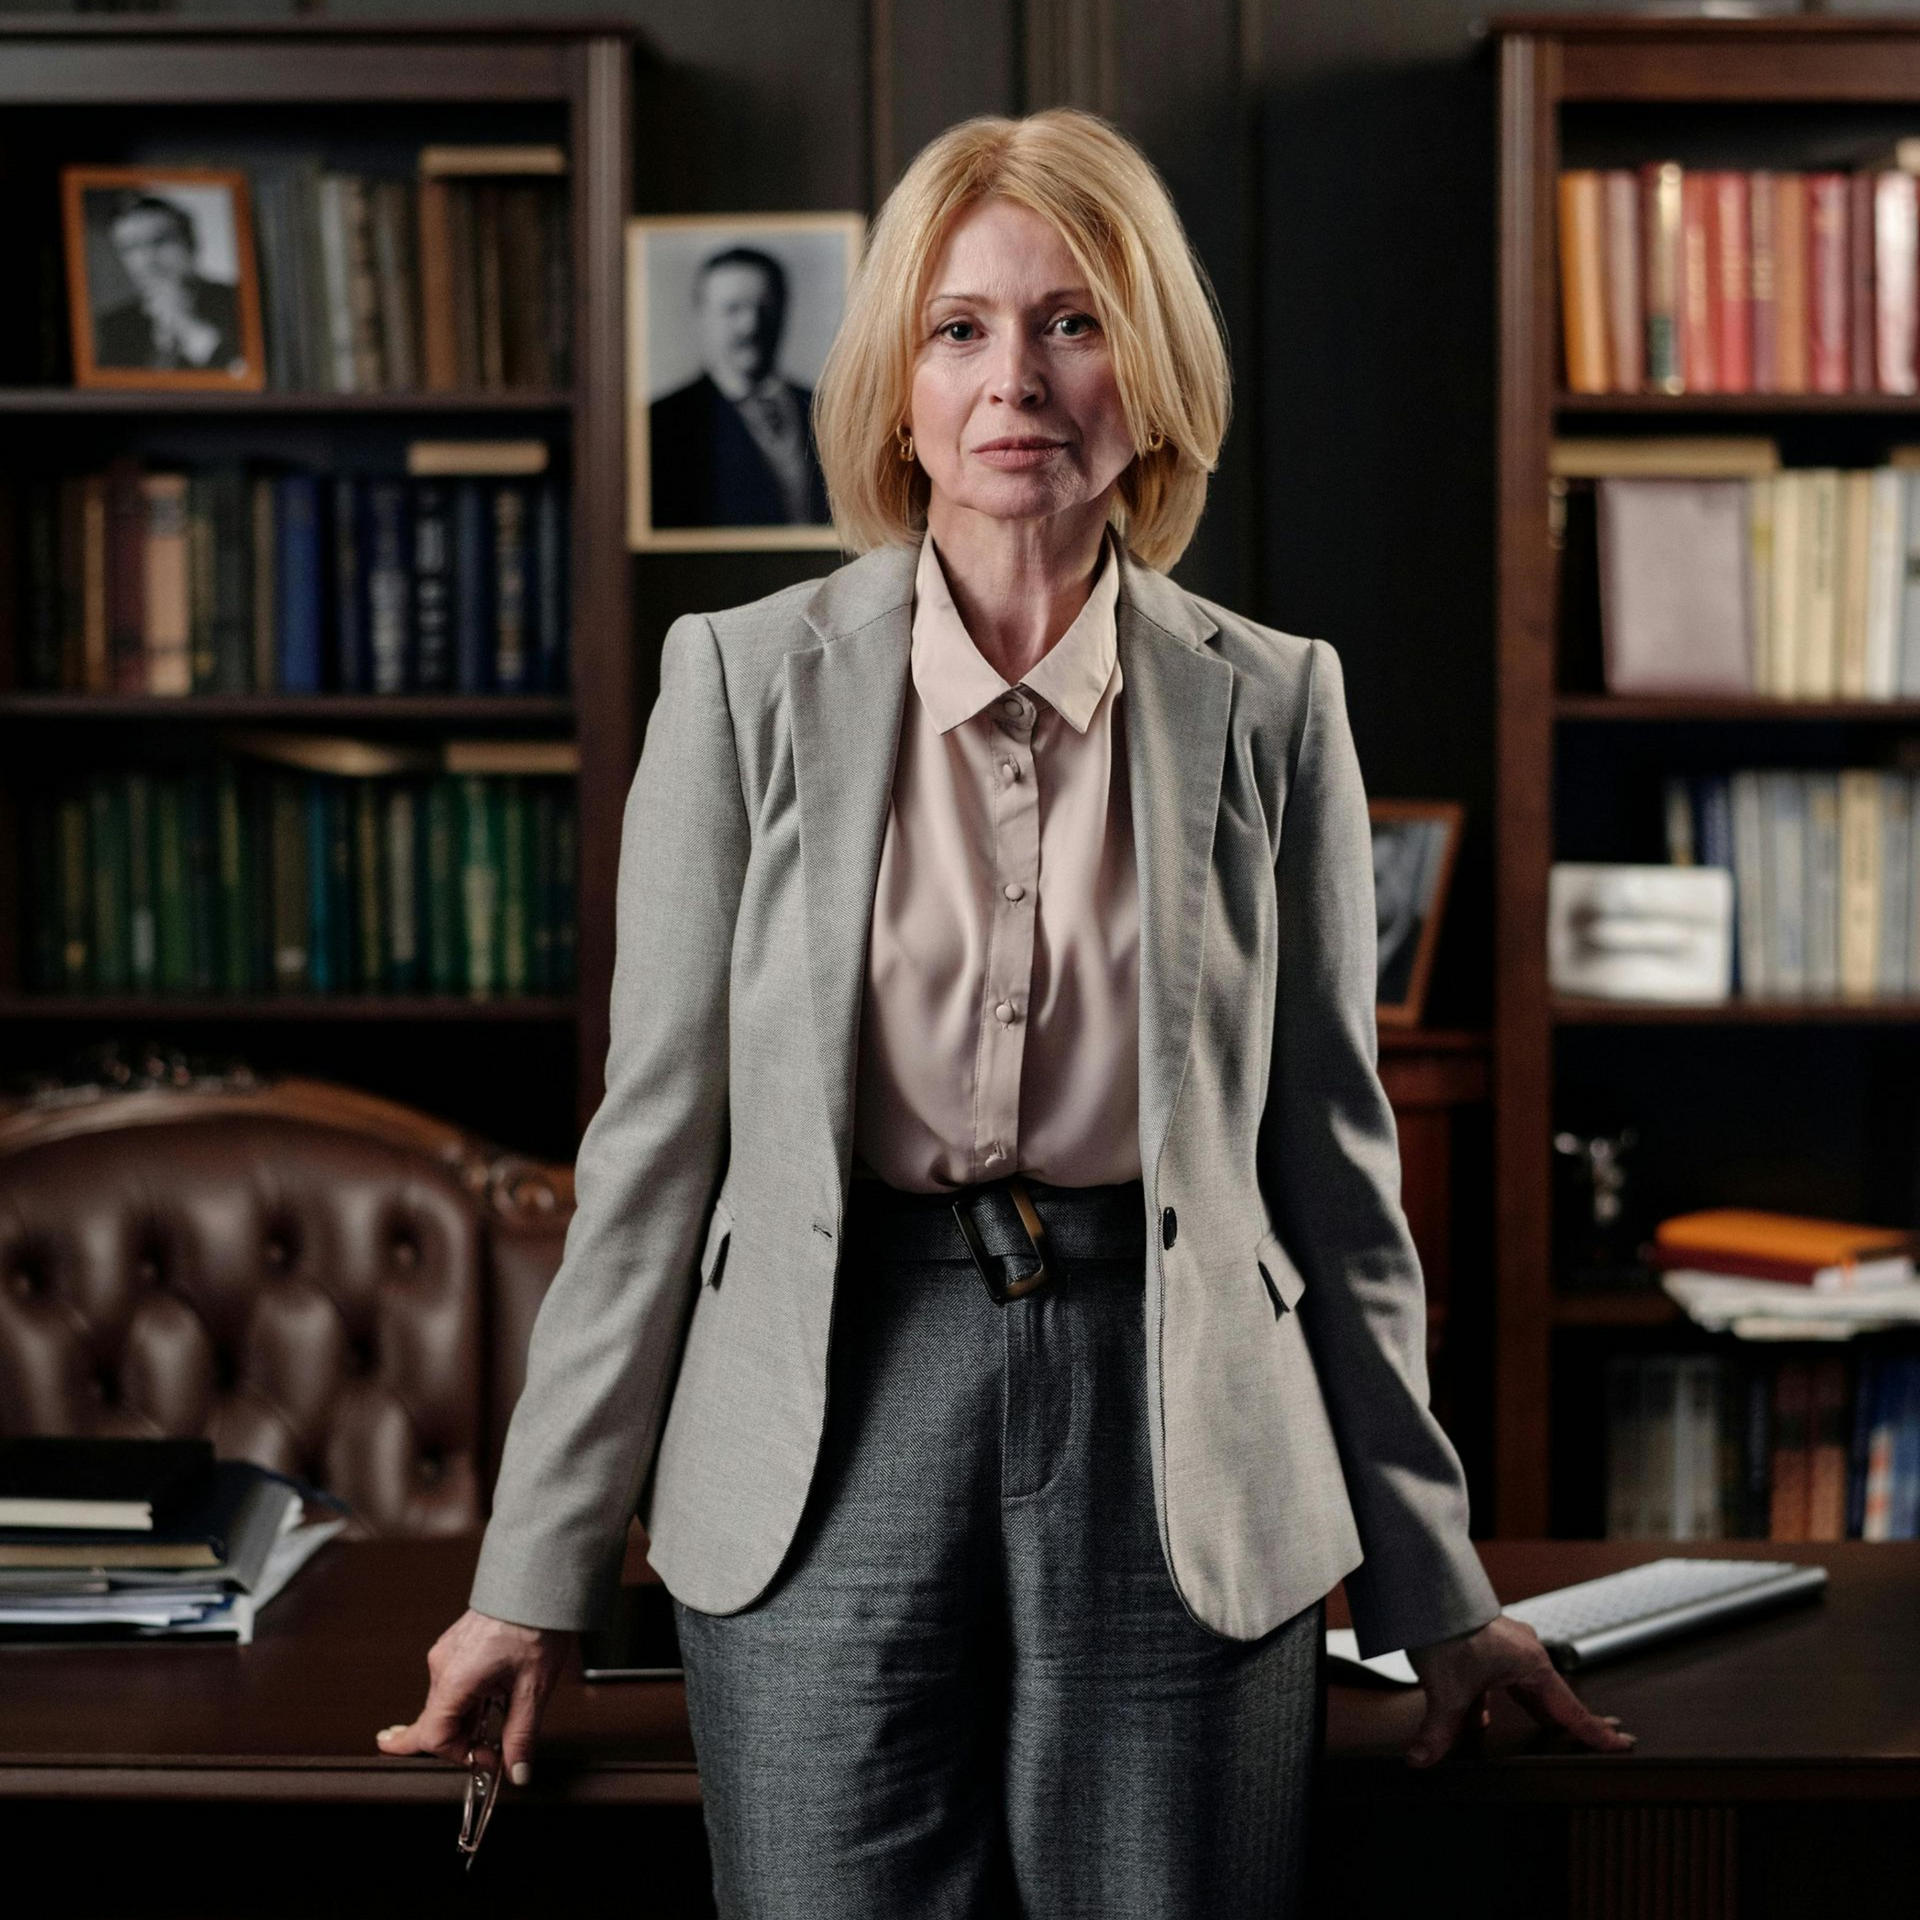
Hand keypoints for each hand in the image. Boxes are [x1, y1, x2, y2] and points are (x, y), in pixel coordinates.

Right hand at [376, 1607, 575, 1786]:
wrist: (538, 1579)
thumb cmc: (536, 1621)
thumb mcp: (534, 1686)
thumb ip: (522, 1734)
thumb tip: (517, 1771)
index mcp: (456, 1677)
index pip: (434, 1736)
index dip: (461, 1756)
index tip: (489, 1759)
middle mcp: (443, 1665)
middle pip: (436, 1723)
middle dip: (462, 1742)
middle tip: (487, 1754)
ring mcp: (446, 1653)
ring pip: (445, 1705)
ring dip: (468, 1721)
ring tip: (499, 1719)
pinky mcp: (456, 1646)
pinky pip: (452, 1685)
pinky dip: (468, 1701)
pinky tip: (492, 1699)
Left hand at [1401, 1614, 1637, 1767]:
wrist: (1425, 1590)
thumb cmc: (1445, 1629)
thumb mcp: (1446, 1690)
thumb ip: (1438, 1730)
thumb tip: (1423, 1759)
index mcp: (1530, 1665)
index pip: (1571, 1710)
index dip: (1596, 1732)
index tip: (1622, 1743)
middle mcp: (1523, 1653)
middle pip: (1551, 1698)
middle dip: (1568, 1720)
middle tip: (1599, 1735)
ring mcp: (1505, 1645)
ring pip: (1523, 1687)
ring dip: (1527, 1710)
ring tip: (1539, 1729)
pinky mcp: (1485, 1641)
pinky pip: (1498, 1677)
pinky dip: (1492, 1697)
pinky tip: (1478, 1714)